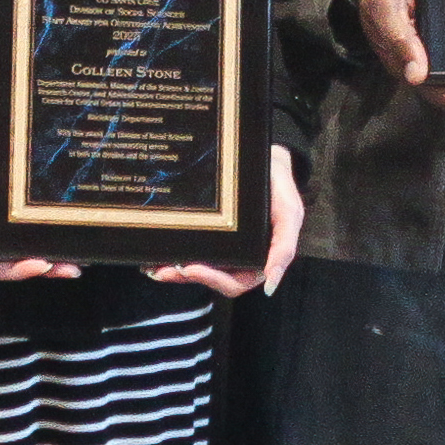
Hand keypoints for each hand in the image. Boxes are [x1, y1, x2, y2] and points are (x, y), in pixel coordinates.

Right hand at [0, 99, 77, 283]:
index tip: (41, 265)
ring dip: (47, 243)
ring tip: (75, 251)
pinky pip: (26, 208)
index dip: (15, 271)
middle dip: (42, 263)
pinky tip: (63, 215)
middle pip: (12, 254)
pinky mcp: (6, 188)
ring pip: (23, 234)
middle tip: (71, 267)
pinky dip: (43, 215)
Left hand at [147, 147, 309, 296]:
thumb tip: (270, 283)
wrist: (268, 161)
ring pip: (200, 269)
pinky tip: (157, 255)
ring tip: (154, 267)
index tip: (190, 268)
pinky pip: (195, 251)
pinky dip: (176, 255)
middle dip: (187, 276)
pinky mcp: (213, 236)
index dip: (213, 280)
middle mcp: (240, 258)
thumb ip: (285, 248)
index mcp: (259, 261)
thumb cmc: (281, 189)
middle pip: (213, 279)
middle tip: (164, 270)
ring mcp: (225, 248)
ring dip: (176, 271)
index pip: (235, 283)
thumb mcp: (289, 215)